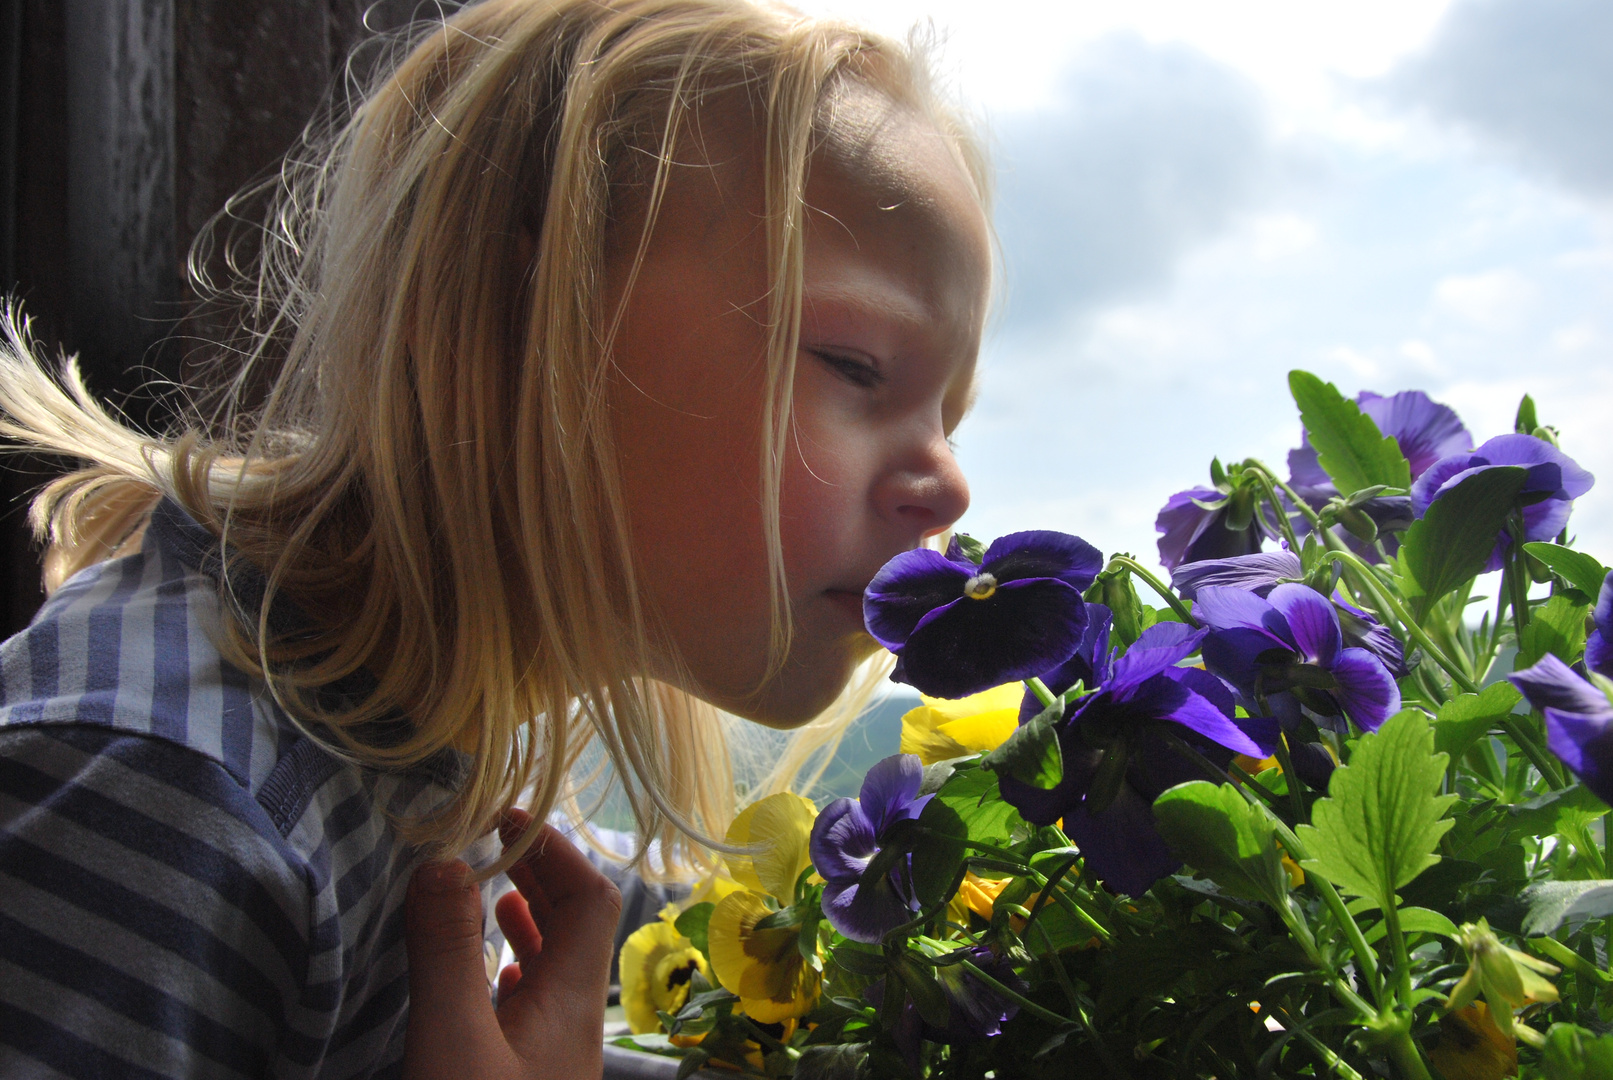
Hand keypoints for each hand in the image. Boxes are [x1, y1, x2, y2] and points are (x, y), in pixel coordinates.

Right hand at [403, 810, 622, 1078]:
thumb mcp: (453, 1041)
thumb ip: (448, 954)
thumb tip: (442, 862)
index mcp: (574, 1000)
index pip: (591, 897)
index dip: (555, 849)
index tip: (505, 819)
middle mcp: (577, 1020)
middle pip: (576, 925)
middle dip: (539, 875)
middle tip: (493, 840)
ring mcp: (559, 1050)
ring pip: (556, 965)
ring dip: (530, 921)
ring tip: (493, 893)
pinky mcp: (533, 1074)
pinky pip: (538, 1003)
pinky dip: (517, 968)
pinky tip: (494, 974)